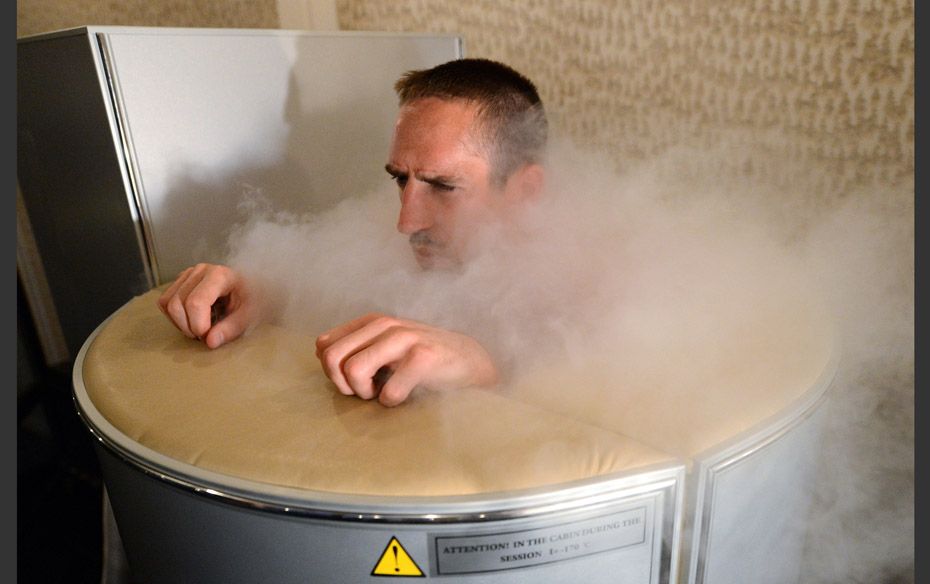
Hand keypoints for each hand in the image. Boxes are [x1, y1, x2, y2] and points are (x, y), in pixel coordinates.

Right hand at [156, 263, 255, 348]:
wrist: (253, 286)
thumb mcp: (249, 315)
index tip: (209, 337)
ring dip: (180, 323)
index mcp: (220, 275)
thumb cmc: (253, 298)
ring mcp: (189, 273)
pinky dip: (174, 316)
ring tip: (200, 327)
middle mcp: (201, 270)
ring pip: (167, 303)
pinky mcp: (181, 280)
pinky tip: (191, 319)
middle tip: (205, 335)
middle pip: (177, 304)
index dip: (198, 325)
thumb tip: (210, 342)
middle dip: (188, 327)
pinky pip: (165, 301)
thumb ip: (231, 329)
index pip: (195, 303)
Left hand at [315, 314, 498, 406]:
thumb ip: (355, 346)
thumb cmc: (423, 359)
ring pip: (354, 371)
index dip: (331, 371)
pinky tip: (404, 397)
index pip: (324, 345)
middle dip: (342, 384)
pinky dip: (392, 402)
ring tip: (382, 394)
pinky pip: (388, 392)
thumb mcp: (386, 346)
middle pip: (331, 358)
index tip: (353, 380)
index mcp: (373, 322)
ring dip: (365, 393)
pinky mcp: (424, 358)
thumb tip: (319, 351)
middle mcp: (386, 325)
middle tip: (364, 392)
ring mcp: (405, 339)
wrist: (471, 362)